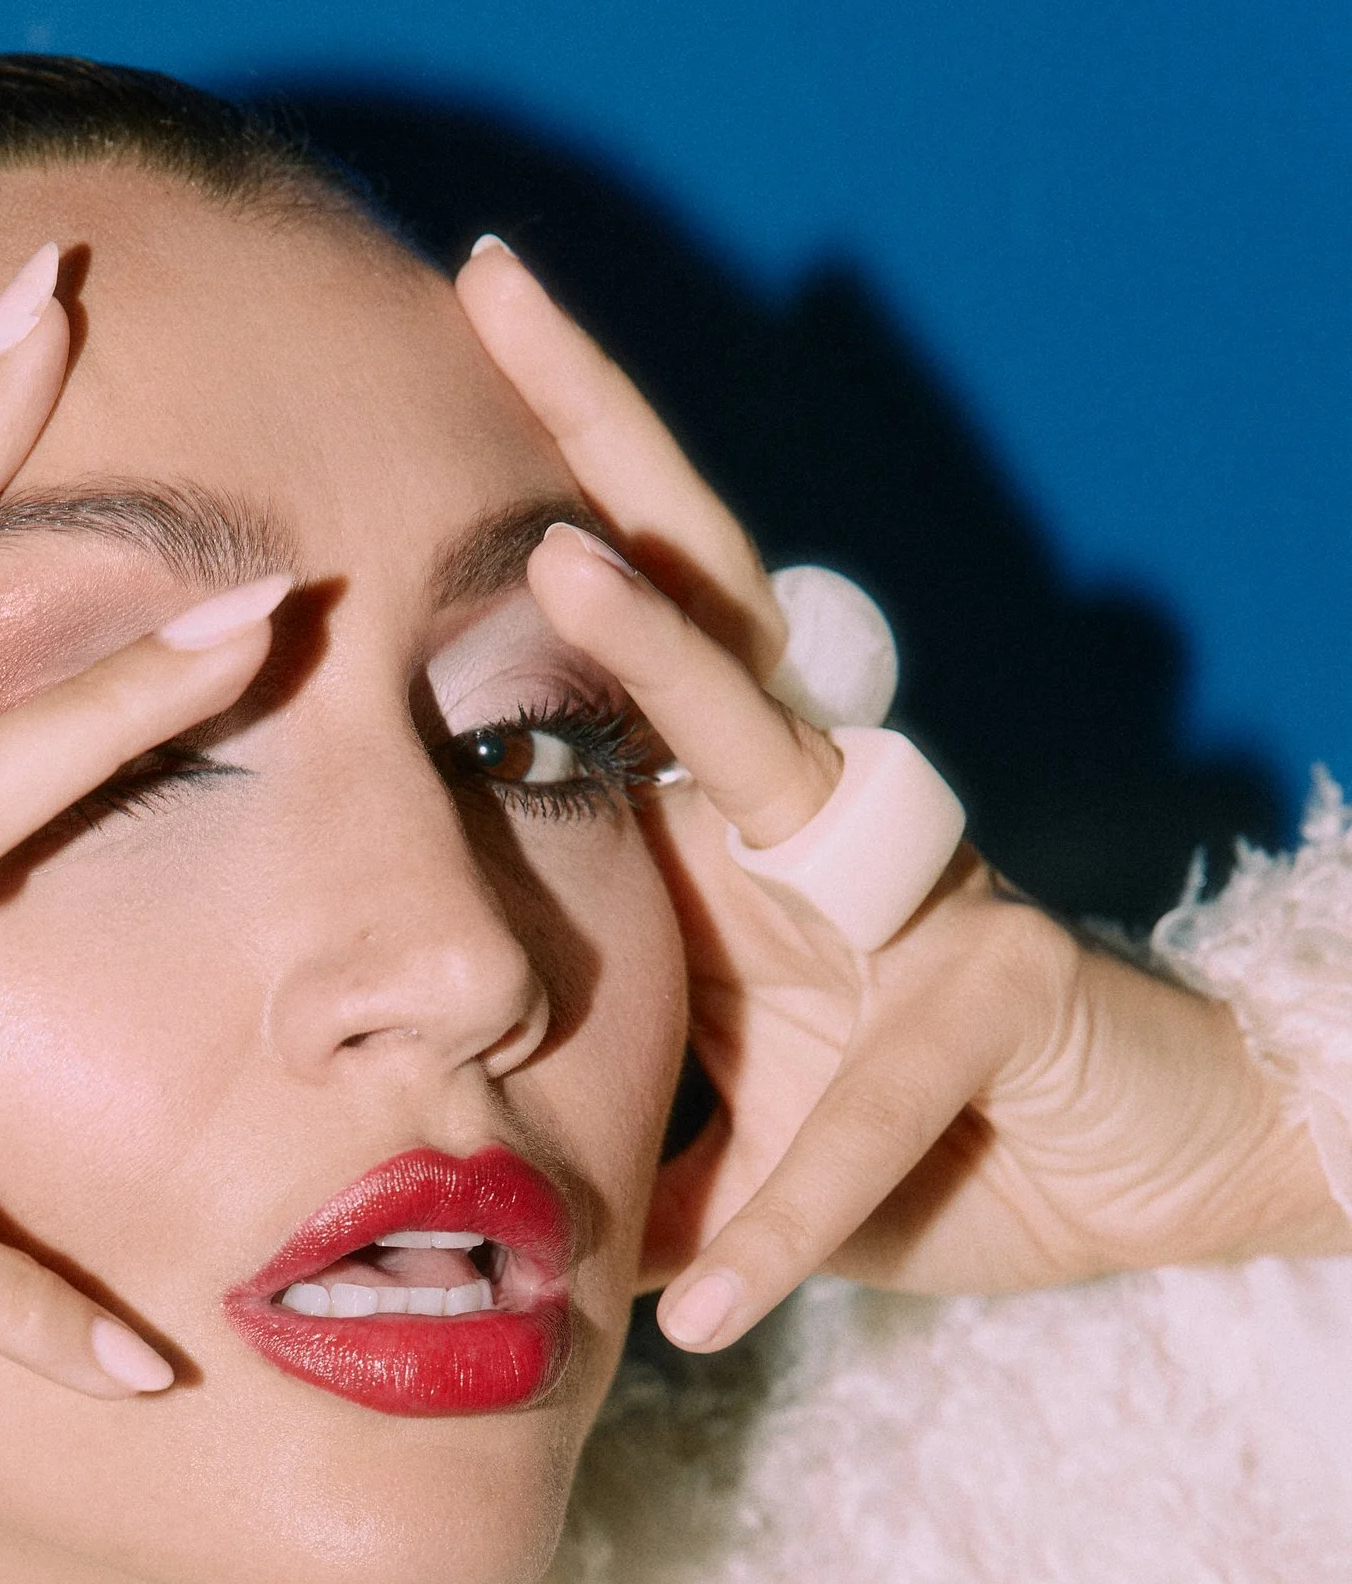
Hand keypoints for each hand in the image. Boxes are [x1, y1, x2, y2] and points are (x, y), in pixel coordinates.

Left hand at [455, 239, 1346, 1350]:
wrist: (1145, 1184)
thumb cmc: (934, 1143)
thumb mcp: (732, 1145)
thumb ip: (619, 1134)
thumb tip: (468, 1194)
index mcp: (741, 844)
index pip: (628, 663)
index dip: (543, 535)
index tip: (439, 379)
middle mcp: (817, 828)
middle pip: (699, 601)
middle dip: (595, 446)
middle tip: (491, 286)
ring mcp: (916, 887)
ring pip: (778, 744)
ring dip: (663, 654)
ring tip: (551, 566)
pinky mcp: (1001, 988)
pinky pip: (864, 1107)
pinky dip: (785, 1210)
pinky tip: (710, 1298)